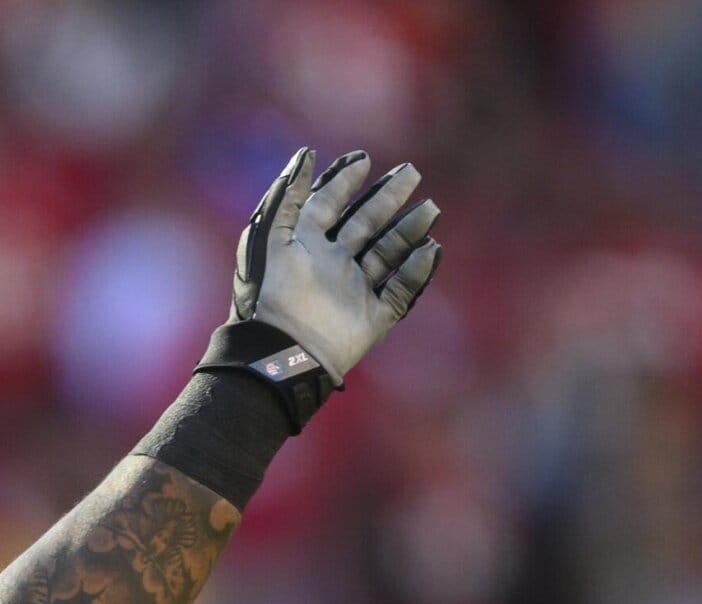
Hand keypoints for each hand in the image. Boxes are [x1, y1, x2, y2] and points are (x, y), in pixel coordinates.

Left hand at [229, 147, 440, 382]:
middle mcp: (330, 265)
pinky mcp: (372, 318)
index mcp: (303, 246)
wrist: (282, 351)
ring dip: (409, 229)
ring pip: (387, 253)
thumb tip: (306, 154)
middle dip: (386, 197)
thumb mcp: (271, 236)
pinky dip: (417, 271)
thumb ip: (288, 195)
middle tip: (410, 172)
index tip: (364, 158)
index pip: (326, 204)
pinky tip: (429, 249)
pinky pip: (401, 291)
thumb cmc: (271, 294)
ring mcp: (352, 291)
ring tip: (430, 208)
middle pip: (364, 223)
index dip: (343, 181)